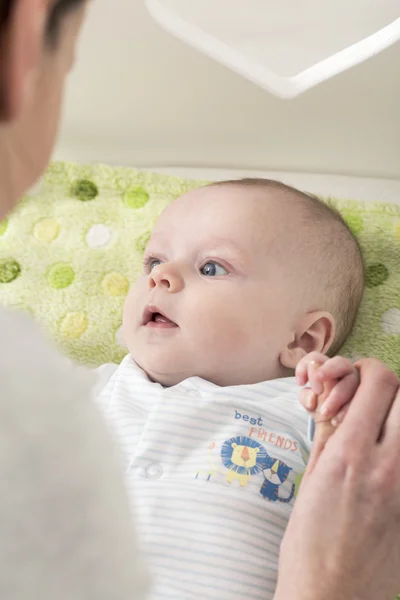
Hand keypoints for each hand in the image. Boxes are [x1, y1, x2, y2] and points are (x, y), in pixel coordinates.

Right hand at [274, 359, 399, 599]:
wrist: (330, 595)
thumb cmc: (307, 543)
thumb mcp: (310, 480)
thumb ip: (330, 435)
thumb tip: (338, 406)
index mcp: (350, 453)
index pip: (378, 383)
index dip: (365, 370)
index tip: (353, 380)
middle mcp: (387, 464)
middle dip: (386, 387)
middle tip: (367, 400)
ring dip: (397, 416)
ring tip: (377, 429)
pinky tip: (383, 459)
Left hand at [296, 352, 359, 425]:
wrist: (335, 429)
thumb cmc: (322, 409)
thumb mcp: (311, 403)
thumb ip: (307, 397)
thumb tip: (312, 398)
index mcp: (326, 368)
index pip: (316, 358)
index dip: (305, 366)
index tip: (300, 384)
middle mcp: (343, 371)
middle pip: (339, 362)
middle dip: (327, 371)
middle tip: (317, 389)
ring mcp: (357, 383)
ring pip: (351, 381)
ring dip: (336, 396)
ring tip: (324, 413)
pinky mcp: (366, 397)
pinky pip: (360, 400)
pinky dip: (346, 410)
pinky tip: (336, 421)